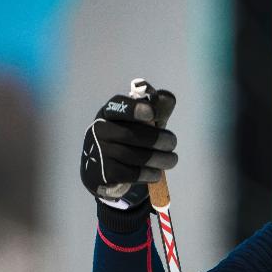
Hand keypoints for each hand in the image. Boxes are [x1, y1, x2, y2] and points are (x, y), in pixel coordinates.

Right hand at [80, 81, 177, 205]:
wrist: (103, 170)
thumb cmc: (129, 140)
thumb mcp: (142, 122)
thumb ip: (157, 109)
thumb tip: (168, 98)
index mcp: (108, 112)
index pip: (118, 106)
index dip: (135, 109)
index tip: (153, 113)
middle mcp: (99, 130)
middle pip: (130, 135)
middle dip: (157, 139)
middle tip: (173, 143)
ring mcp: (99, 152)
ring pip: (133, 156)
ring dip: (159, 159)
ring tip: (172, 159)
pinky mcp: (104, 174)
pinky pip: (131, 173)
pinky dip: (149, 173)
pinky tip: (157, 172)